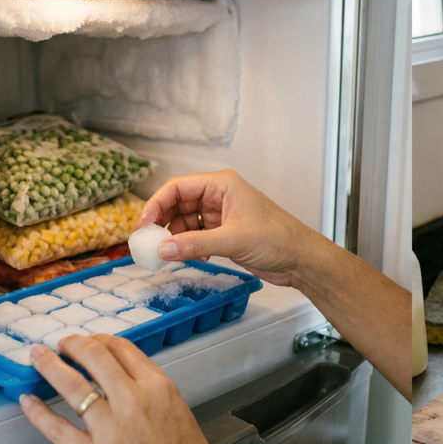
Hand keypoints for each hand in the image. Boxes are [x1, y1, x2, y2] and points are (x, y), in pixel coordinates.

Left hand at [20, 336, 227, 443]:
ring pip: (72, 384)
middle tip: (63, 344)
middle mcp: (134, 401)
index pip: (122, 348)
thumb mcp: (179, 413)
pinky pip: (57, 429)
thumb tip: (126, 382)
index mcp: (160, 388)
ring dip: (50, 365)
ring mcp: (111, 429)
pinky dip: (38, 413)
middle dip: (73, 344)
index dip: (100, 339)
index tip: (91, 340)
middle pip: (95, 356)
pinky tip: (28, 402)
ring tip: (40, 358)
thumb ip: (152, 394)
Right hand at [135, 170, 329, 286]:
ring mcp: (221, 215)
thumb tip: (163, 248)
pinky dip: (188, 246)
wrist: (300, 259)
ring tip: (169, 254)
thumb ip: (194, 244)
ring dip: (175, 237)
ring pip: (185, 222)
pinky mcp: (224, 233)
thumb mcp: (232, 240)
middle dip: (163, 223)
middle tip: (148, 242)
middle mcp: (219, 195)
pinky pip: (195, 236)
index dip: (156, 204)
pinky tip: (191, 257)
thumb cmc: (278, 239)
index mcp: (222, 184)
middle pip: (178, 204)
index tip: (142, 225)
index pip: (178, 187)